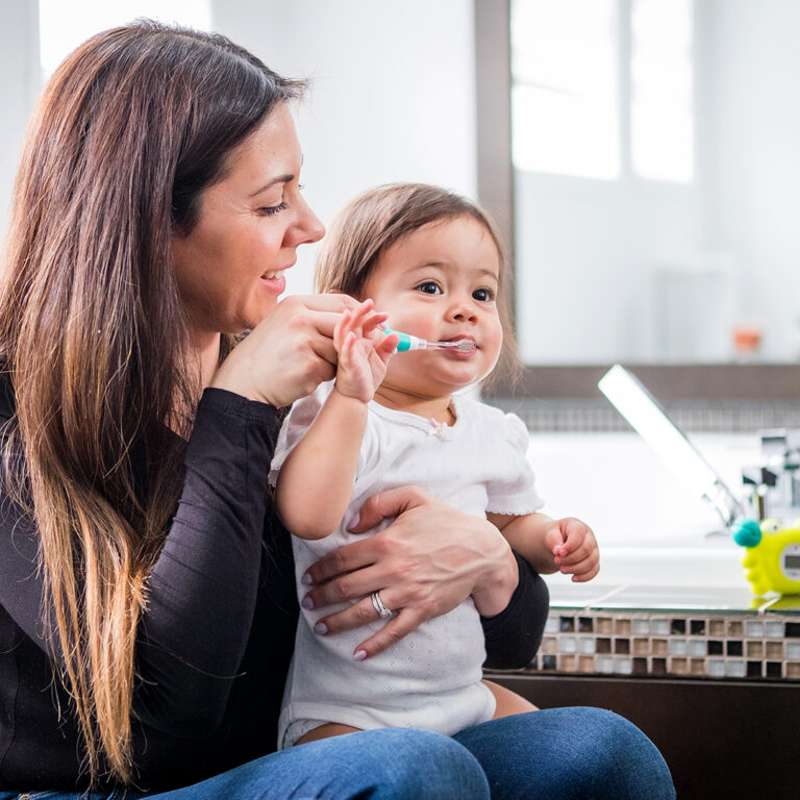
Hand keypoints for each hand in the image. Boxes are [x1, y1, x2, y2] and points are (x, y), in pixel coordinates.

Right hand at [209, 293, 358, 407]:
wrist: (243, 383)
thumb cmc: (268, 354)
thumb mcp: (285, 323)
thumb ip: (314, 316)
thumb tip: (354, 313)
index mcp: (296, 304)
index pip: (342, 302)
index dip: (360, 314)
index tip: (369, 325)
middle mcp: (301, 318)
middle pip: (347, 324)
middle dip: (355, 339)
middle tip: (354, 351)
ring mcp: (305, 341)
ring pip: (342, 349)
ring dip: (335, 360)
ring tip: (311, 365)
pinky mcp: (309, 365)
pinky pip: (332, 370)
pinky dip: (324, 376)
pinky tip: (305, 376)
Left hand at [300, 486, 518, 658]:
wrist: (481, 549)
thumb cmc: (446, 521)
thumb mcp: (414, 497)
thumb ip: (379, 503)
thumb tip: (351, 524)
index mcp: (387, 541)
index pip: (343, 559)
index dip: (320, 569)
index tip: (308, 576)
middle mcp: (393, 569)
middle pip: (346, 587)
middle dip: (321, 596)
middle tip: (307, 601)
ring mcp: (407, 592)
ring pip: (363, 611)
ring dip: (337, 621)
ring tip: (320, 627)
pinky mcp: (422, 610)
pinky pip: (394, 631)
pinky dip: (375, 644)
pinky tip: (359, 653)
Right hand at [333, 299, 397, 403]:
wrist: (357, 397)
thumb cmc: (366, 377)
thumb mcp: (381, 361)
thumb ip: (388, 348)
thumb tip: (396, 335)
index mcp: (361, 341)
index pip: (366, 324)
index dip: (374, 317)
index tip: (386, 315)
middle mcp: (352, 345)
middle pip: (353, 324)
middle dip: (360, 312)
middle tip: (369, 302)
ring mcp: (348, 354)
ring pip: (343, 335)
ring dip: (346, 324)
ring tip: (349, 313)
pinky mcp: (347, 365)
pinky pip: (345, 354)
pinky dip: (348, 345)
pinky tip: (351, 337)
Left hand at [544, 517, 598, 581]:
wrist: (558, 542)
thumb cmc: (555, 535)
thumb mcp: (550, 533)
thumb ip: (554, 540)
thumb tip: (558, 551)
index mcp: (578, 526)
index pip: (578, 534)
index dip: (569, 546)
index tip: (557, 553)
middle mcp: (589, 537)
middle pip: (586, 550)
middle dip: (570, 559)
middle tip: (556, 561)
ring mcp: (593, 549)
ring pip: (591, 562)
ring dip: (576, 569)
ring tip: (562, 569)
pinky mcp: (594, 561)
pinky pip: (594, 570)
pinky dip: (584, 577)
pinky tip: (573, 578)